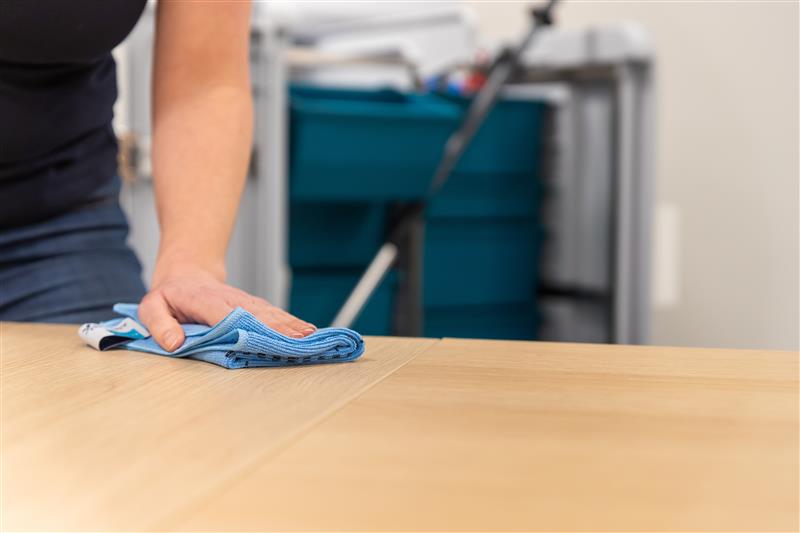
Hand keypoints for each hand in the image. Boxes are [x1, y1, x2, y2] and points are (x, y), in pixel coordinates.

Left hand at [139, 263, 315, 351]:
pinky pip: (274, 315)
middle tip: (302, 344)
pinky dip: (292, 323)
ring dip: (292, 326)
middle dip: (281, 330)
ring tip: (311, 339)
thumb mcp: (151, 307)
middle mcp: (231, 300)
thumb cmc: (169, 295)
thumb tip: (175, 343)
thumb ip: (160, 325)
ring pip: (271, 314)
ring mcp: (245, 302)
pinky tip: (308, 332)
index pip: (230, 316)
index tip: (268, 339)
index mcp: (206, 300)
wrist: (187, 272)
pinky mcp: (253, 306)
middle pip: (259, 316)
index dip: (251, 328)